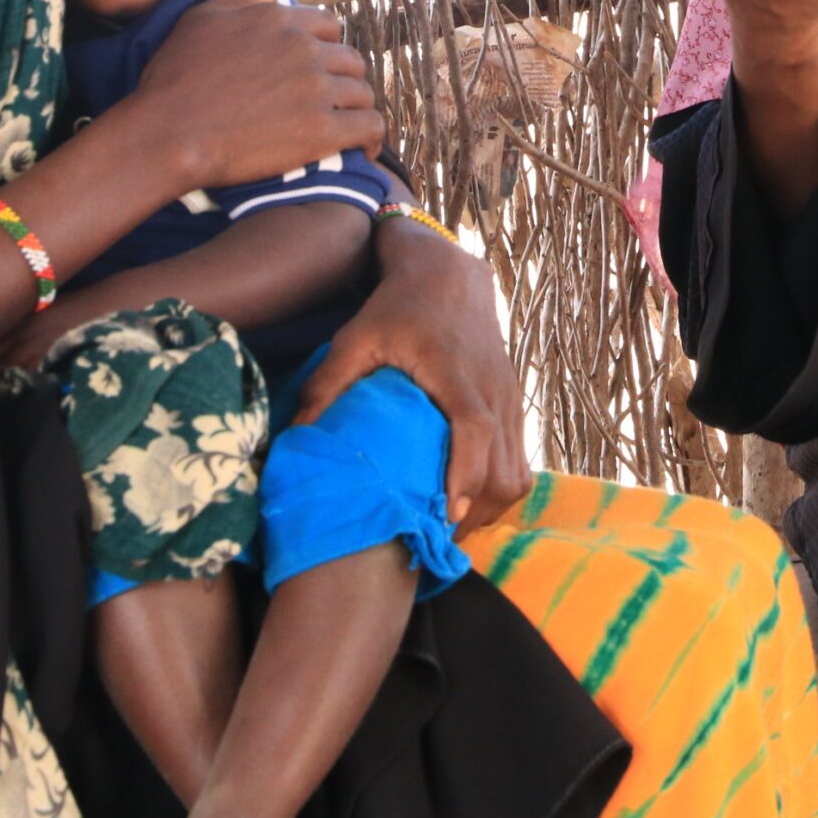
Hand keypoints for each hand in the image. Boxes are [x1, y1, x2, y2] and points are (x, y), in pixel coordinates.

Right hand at [122, 0, 383, 187]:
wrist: (169, 133)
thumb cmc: (179, 75)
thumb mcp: (208, 16)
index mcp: (282, 20)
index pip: (329, 27)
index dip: (323, 49)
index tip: (312, 70)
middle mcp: (305, 50)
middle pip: (350, 60)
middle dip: (341, 79)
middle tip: (326, 101)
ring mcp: (316, 90)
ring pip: (362, 93)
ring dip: (354, 108)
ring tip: (342, 126)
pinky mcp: (322, 131)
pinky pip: (369, 127)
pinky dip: (371, 138)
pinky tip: (362, 149)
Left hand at [293, 217, 531, 530]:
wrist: (447, 275)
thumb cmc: (398, 308)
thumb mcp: (356, 338)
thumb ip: (328, 384)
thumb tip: (296, 435)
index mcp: (456, 375)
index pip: (475, 430)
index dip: (466, 475)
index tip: (449, 516)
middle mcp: (492, 390)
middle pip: (505, 467)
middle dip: (478, 513)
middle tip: (437, 542)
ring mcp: (509, 399)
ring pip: (518, 472)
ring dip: (491, 507)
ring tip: (453, 530)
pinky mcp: (514, 405)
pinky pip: (521, 460)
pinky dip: (500, 488)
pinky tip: (470, 503)